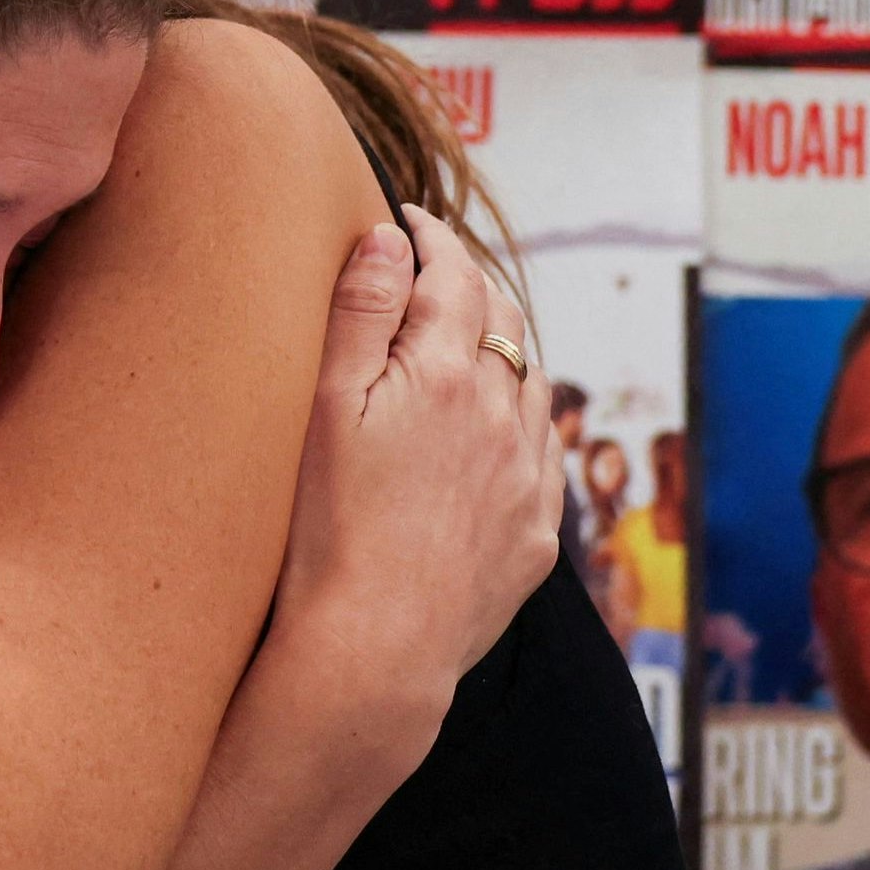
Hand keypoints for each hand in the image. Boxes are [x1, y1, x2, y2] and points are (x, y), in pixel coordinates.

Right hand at [270, 211, 559, 713]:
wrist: (373, 650)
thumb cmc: (327, 529)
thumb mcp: (324, 406)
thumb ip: (360, 312)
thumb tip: (390, 237)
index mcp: (450, 373)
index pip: (452, 274)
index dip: (430, 237)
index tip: (407, 219)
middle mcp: (505, 415)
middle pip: (502, 319)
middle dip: (469, 283)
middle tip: (432, 271)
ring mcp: (527, 476)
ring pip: (532, 383)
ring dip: (501, 350)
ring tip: (465, 346)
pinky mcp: (535, 533)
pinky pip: (544, 452)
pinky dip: (520, 420)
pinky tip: (494, 432)